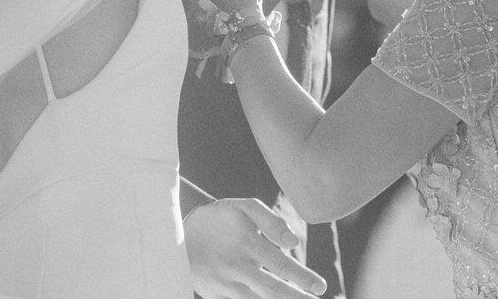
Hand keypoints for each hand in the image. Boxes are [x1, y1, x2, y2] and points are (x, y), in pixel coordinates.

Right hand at [184, 197, 325, 298]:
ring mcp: (226, 287)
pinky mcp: (216, 298)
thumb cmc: (220, 219)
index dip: (302, 277)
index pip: (280, 265)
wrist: (177, 238)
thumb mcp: (242, 207)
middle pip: (273, 291)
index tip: (321, 287)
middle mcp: (237, 269)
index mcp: (247, 245)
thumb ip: (270, 220)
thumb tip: (293, 242)